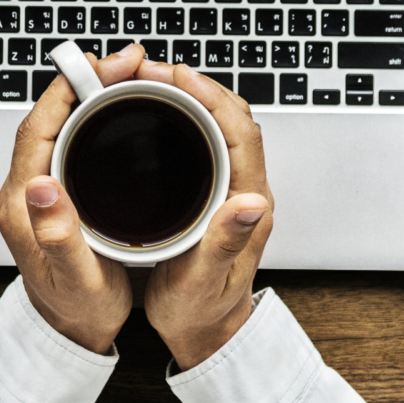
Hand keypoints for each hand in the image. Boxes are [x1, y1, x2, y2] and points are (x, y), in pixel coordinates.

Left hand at [0, 43, 146, 353]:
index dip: (68, 89)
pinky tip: (119, 108)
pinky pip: (69, 139)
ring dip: (91, 94)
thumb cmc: (76, 310)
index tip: (102, 66)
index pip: (38, 128)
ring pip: (60, 124)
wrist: (69, 333)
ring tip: (128, 74)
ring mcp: (39, 189)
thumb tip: (41, 186)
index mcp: (23, 205)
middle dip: (86, 80)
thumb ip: (57, 236)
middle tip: (129, 61)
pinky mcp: (55, 192)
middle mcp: (25, 191)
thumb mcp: (75, 280)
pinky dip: (94, 115)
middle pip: (50, 117)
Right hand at [135, 61, 273, 368]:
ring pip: (220, 124)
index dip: (211, 97)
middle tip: (150, 70)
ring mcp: (233, 187)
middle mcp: (246, 189)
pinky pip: (208, 138)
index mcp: (248, 205)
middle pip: (231, 118)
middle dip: (195, 85)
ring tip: (150, 81)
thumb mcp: (204, 282)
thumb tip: (253, 202)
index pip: (241, 133)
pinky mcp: (218, 189)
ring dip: (191, 96)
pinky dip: (185, 115)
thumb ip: (226, 242)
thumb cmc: (201, 311)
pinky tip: (158, 111)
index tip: (178, 76)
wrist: (207, 332)